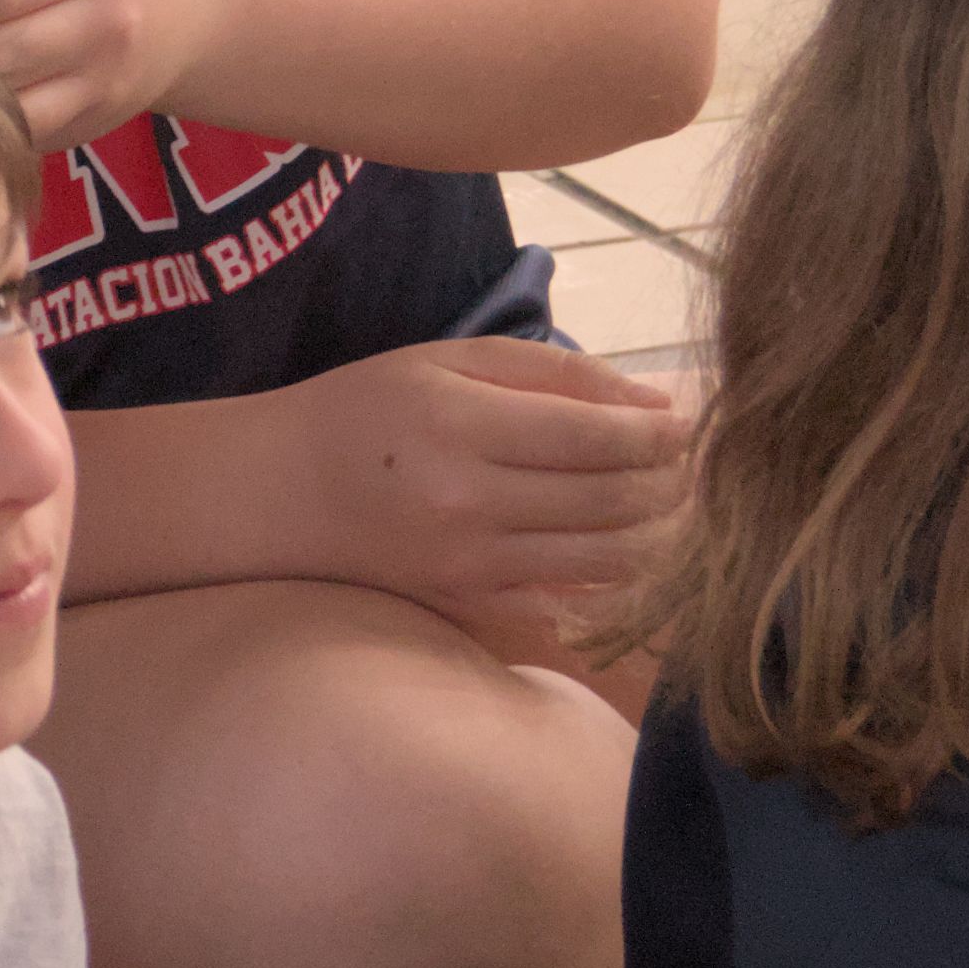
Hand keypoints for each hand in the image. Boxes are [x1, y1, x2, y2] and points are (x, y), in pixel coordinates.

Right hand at [255, 341, 686, 645]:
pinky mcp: (471, 606)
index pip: (596, 437)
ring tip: (670, 500)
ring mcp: (470, 566)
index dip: (660, 433)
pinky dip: (614, 576)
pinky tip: (623, 543)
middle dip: (671, 481)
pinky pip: (571, 598)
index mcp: (459, 427)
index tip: (689, 421)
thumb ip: (554, 374)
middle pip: (612, 501)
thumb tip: (656, 403)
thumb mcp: (447, 361)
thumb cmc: (363, 411)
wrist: (277, 497)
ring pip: (606, 559)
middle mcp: (468, 503)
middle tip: (691, 460)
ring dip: (657, 532)